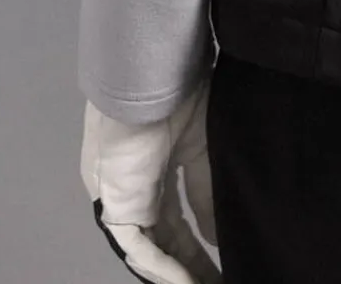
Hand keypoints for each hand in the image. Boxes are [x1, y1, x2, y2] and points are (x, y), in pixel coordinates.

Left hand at [81, 79, 220, 281]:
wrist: (152, 77)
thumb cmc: (179, 100)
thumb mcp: (203, 147)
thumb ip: (206, 191)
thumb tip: (219, 235)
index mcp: (153, 175)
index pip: (176, 222)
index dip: (198, 246)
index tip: (224, 262)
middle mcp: (134, 194)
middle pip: (165, 243)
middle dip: (192, 266)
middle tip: (219, 281)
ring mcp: (122, 203)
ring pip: (152, 251)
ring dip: (180, 272)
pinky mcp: (116, 208)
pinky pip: (141, 248)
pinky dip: (165, 267)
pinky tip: (187, 281)